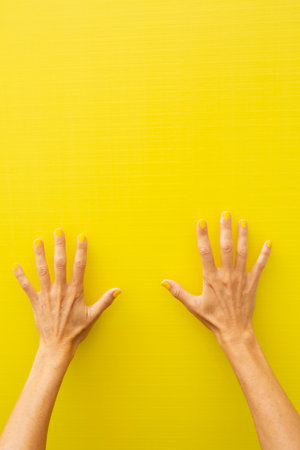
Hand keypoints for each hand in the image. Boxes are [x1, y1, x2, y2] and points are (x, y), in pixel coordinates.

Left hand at [12, 229, 120, 362]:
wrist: (57, 346)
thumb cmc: (76, 331)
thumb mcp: (93, 316)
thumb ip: (105, 301)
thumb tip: (118, 290)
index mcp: (75, 292)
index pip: (79, 266)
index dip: (81, 250)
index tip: (81, 237)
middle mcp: (60, 290)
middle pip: (59, 263)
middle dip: (59, 246)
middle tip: (58, 231)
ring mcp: (47, 295)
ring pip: (42, 271)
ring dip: (40, 255)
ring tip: (38, 241)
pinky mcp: (36, 302)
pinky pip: (26, 286)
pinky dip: (20, 276)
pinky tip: (16, 264)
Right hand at [161, 212, 271, 345]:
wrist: (234, 331)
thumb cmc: (213, 319)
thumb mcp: (193, 306)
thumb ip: (179, 292)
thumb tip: (164, 282)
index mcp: (211, 279)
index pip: (205, 252)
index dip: (203, 236)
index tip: (202, 222)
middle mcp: (226, 275)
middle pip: (225, 247)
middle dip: (225, 229)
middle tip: (225, 214)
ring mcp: (240, 278)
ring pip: (242, 252)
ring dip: (242, 236)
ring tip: (242, 222)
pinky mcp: (252, 283)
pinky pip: (259, 266)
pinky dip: (264, 254)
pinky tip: (268, 243)